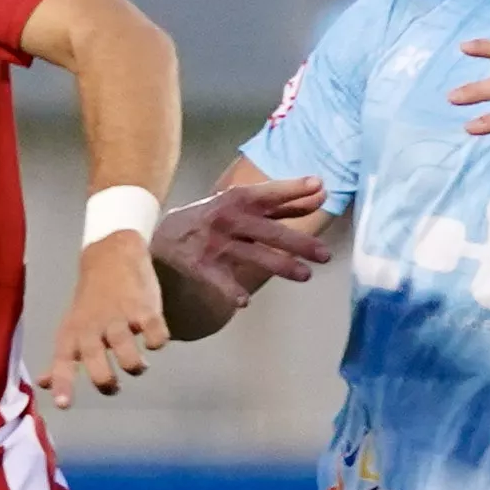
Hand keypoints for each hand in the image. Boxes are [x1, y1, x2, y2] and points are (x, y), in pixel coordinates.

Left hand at [48, 233, 169, 403]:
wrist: (112, 256)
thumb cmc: (92, 301)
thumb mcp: (72, 327)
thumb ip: (61, 359)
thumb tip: (43, 384)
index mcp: (73, 334)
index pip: (63, 362)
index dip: (63, 383)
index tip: (64, 405)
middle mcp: (93, 328)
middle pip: (96, 362)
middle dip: (106, 381)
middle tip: (114, 385)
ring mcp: (120, 318)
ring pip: (126, 352)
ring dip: (134, 366)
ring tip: (138, 365)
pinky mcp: (145, 309)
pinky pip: (155, 334)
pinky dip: (157, 342)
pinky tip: (154, 340)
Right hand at [151, 175, 330, 327]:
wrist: (165, 235)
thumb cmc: (215, 216)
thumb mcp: (244, 203)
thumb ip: (283, 201)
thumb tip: (321, 191)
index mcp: (240, 199)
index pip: (271, 194)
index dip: (295, 190)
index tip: (321, 187)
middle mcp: (229, 218)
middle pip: (269, 231)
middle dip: (298, 242)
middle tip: (325, 255)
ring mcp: (216, 243)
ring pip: (253, 255)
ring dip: (280, 265)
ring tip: (305, 275)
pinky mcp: (202, 266)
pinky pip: (220, 281)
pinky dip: (231, 291)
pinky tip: (244, 302)